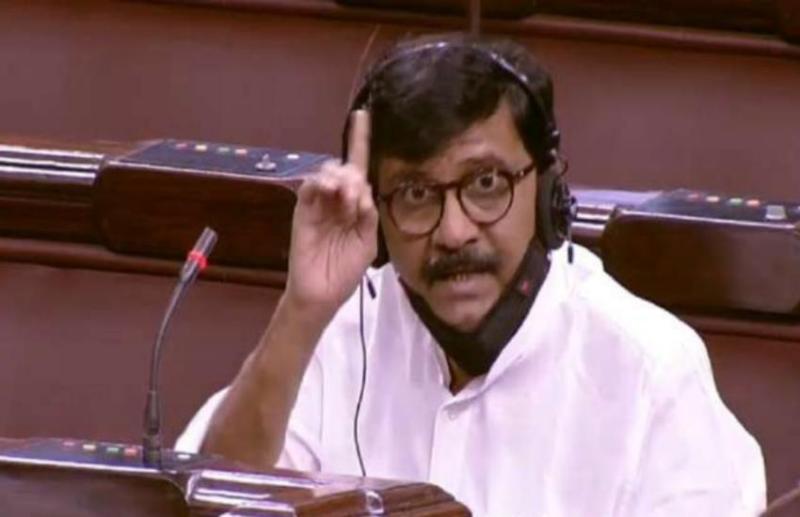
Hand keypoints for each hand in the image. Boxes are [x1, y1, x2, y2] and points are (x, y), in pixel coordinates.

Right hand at [284, 110, 377, 317]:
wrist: (321, 293)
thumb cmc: (345, 270)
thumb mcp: (367, 241)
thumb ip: (368, 215)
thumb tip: (361, 190)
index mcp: (356, 206)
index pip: (360, 169)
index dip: (361, 142)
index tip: (363, 115)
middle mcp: (338, 200)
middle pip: (347, 168)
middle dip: (354, 175)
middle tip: (357, 199)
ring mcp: (319, 203)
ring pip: (328, 172)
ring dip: (341, 179)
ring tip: (347, 199)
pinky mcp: (303, 210)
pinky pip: (310, 186)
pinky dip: (322, 183)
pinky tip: (331, 191)